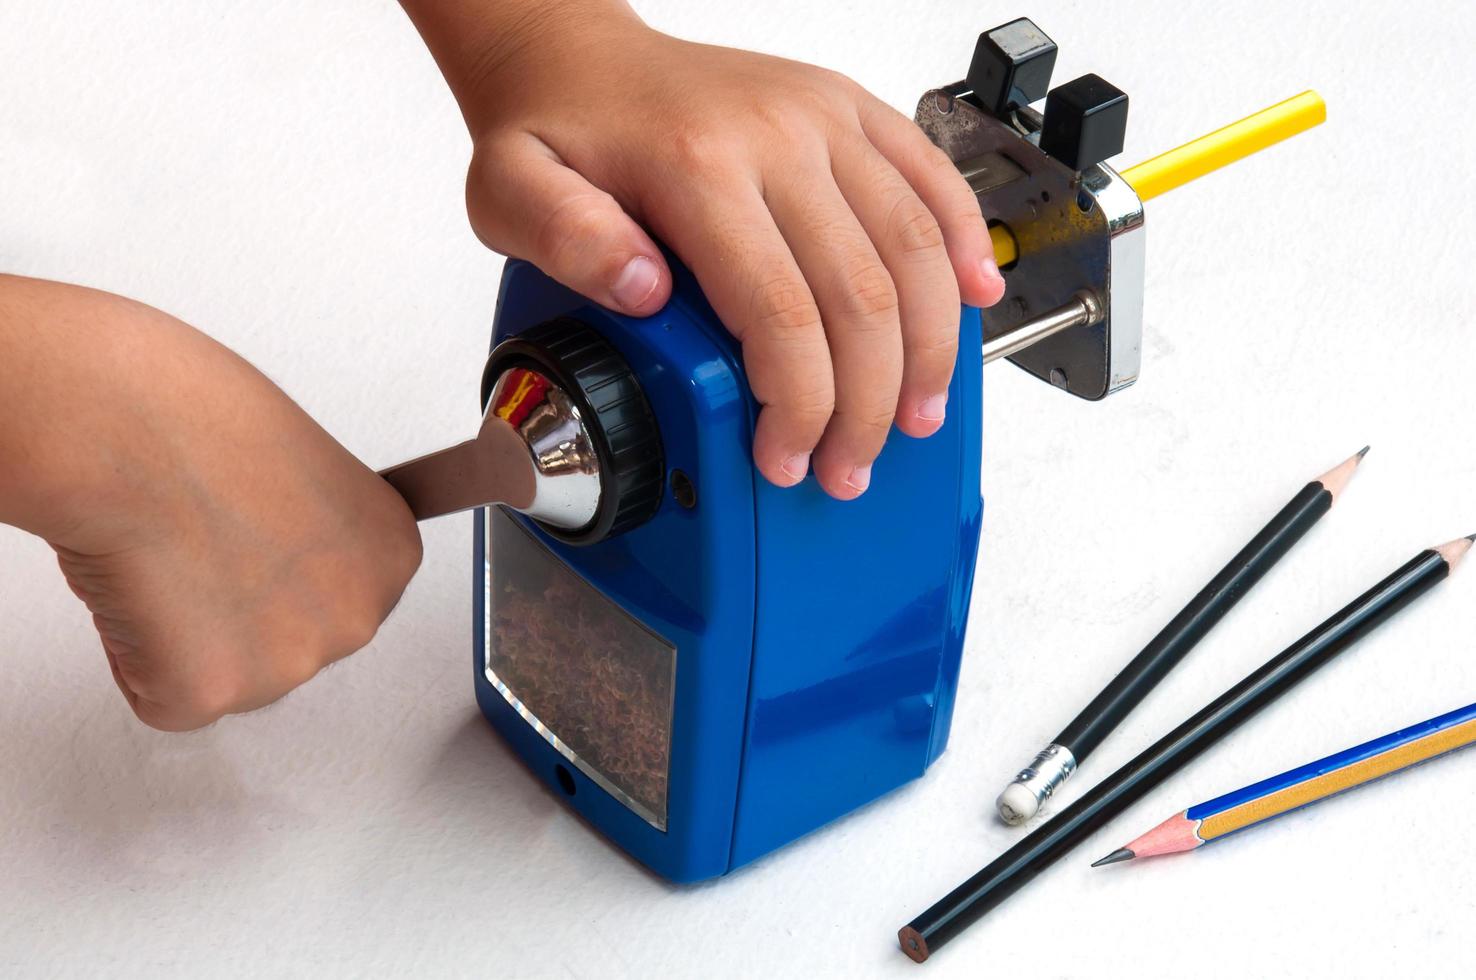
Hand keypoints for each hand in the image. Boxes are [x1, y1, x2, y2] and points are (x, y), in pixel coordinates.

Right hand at [0, 277, 422, 730]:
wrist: (129, 431)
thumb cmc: (199, 418)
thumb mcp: (308, 471)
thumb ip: (313, 537)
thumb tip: (281, 565)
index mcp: (390, 555)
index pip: (331, 598)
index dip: (270, 565)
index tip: (245, 530)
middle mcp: (358, 617)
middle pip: (286, 646)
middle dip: (235, 610)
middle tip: (197, 545)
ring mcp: (288, 665)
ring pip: (227, 678)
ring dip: (184, 635)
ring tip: (165, 559)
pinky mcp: (212, 695)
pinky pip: (163, 699)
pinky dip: (134, 656)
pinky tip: (137, 592)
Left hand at [402, 1, 1005, 498]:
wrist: (579, 57)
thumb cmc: (556, 131)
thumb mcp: (511, 191)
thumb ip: (566, 240)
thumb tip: (643, 291)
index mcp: (698, 169)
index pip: (781, 316)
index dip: (800, 407)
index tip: (785, 459)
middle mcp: (778, 139)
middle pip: (861, 297)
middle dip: (868, 404)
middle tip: (851, 464)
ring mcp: (826, 121)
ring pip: (915, 249)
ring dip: (929, 350)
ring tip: (916, 416)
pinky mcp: (854, 112)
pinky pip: (934, 178)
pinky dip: (964, 245)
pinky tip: (973, 301)